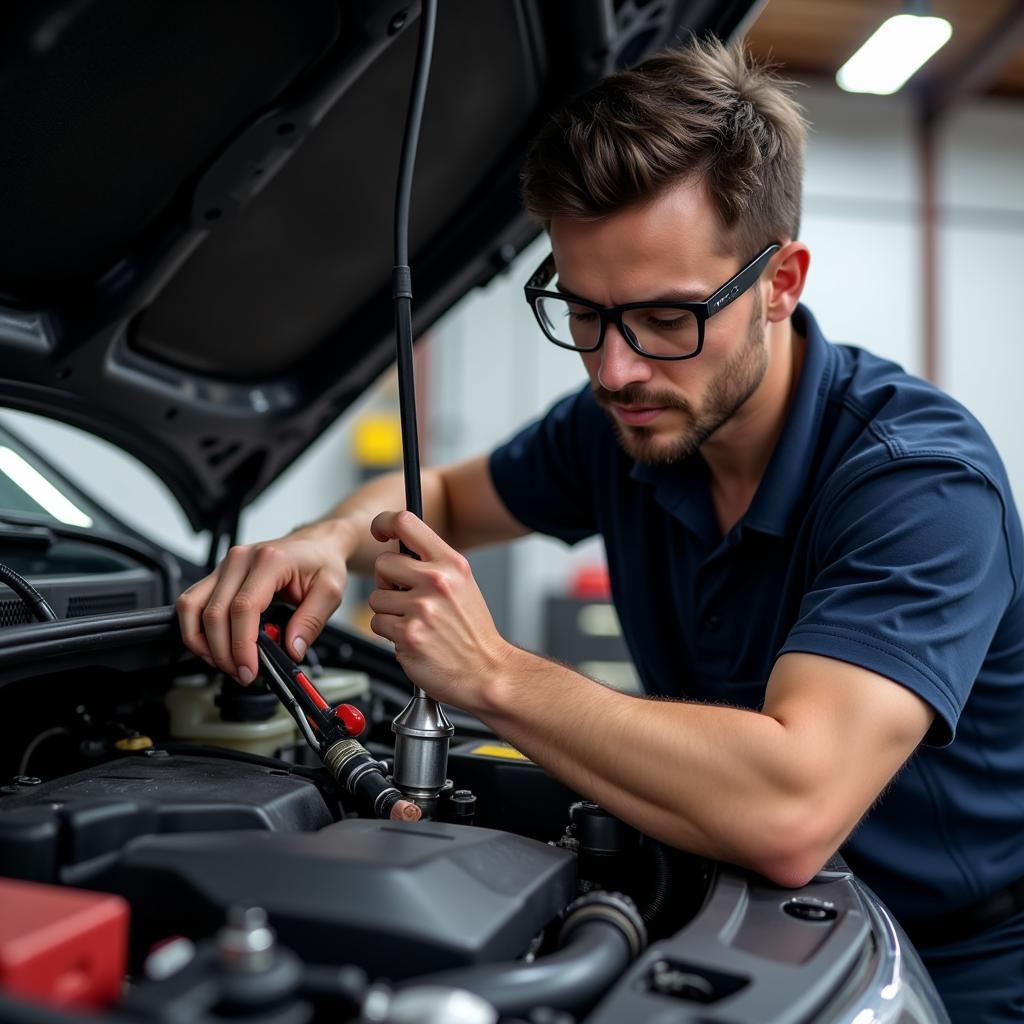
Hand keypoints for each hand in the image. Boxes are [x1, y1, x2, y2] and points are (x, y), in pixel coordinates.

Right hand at [175, 523, 349, 682]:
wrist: (315, 545)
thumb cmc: (321, 562)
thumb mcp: (331, 591)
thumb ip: (311, 621)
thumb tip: (291, 649)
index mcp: (270, 561)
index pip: (243, 608)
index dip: (242, 645)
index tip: (249, 669)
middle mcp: (241, 560)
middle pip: (214, 613)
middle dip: (224, 653)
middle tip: (243, 674)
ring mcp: (225, 566)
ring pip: (192, 607)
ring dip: (202, 643)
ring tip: (225, 663)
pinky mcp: (218, 575)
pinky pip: (192, 603)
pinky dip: (195, 630)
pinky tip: (212, 647)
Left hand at [368, 511, 510, 709]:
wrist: (487, 672)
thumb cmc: (473, 632)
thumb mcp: (463, 585)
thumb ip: (434, 565)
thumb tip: (399, 550)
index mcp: (451, 563)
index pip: (406, 523)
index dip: (384, 523)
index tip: (379, 531)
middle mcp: (437, 581)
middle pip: (383, 563)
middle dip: (388, 582)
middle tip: (407, 598)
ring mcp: (422, 608)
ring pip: (376, 597)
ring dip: (388, 612)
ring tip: (415, 622)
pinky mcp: (408, 634)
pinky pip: (378, 623)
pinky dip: (390, 634)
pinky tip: (413, 638)